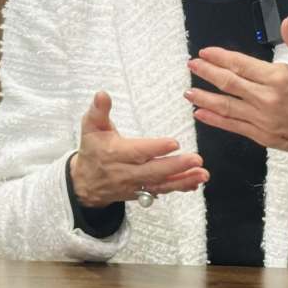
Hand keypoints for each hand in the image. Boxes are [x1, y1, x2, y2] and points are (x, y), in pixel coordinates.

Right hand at [70, 91, 209, 207]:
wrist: (85, 183)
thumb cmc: (92, 150)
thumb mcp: (90, 127)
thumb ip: (98, 111)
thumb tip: (102, 94)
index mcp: (115, 153)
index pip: (138, 152)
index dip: (156, 148)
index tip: (174, 143)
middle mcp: (126, 172)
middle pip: (153, 171)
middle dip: (176, 166)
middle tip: (196, 159)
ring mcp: (135, 185)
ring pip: (161, 184)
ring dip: (183, 180)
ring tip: (202, 175)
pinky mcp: (142, 192)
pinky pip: (162, 191)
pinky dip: (179, 187)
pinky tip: (195, 183)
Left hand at [185, 17, 287, 176]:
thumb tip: (286, 21)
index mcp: (279, 78)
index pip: (241, 65)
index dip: (220, 58)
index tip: (205, 53)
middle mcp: (267, 99)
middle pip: (229, 83)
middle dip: (207, 74)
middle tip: (191, 66)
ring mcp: (263, 120)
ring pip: (226, 107)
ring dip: (204, 98)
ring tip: (188, 91)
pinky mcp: (263, 136)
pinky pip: (233, 126)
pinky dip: (215, 119)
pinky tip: (201, 113)